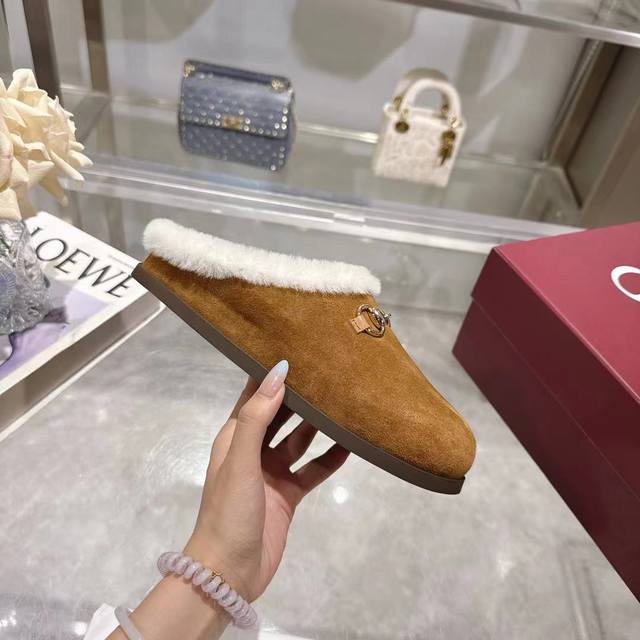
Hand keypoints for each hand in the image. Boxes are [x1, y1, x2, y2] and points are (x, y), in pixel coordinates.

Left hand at [184, 360, 348, 601]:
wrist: (229, 572)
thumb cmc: (229, 510)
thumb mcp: (240, 460)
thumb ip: (257, 416)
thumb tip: (278, 372)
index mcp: (235, 437)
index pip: (254, 396)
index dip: (272, 374)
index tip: (297, 350)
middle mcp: (253, 449)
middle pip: (280, 415)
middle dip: (300, 396)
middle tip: (330, 373)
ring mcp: (272, 472)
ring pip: (300, 440)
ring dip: (318, 425)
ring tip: (345, 402)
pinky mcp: (289, 494)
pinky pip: (313, 469)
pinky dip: (330, 458)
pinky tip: (351, 444)